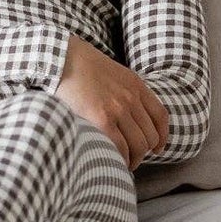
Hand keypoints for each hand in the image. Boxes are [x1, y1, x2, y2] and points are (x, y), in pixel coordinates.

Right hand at [57, 36, 168, 168]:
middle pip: (150, 134)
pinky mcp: (102, 118)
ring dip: (134, 159)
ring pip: (139, 145)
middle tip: (132, 157)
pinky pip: (120, 147)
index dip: (161, 136)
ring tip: (123, 164)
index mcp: (135, 85)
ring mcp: (118, 109)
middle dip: (144, 151)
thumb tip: (121, 109)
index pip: (160, 116)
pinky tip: (113, 160)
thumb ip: (121, 88)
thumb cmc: (77, 63)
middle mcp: (131, 98)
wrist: (60, 57)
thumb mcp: (109, 71)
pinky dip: (120, 158)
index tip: (156, 147)